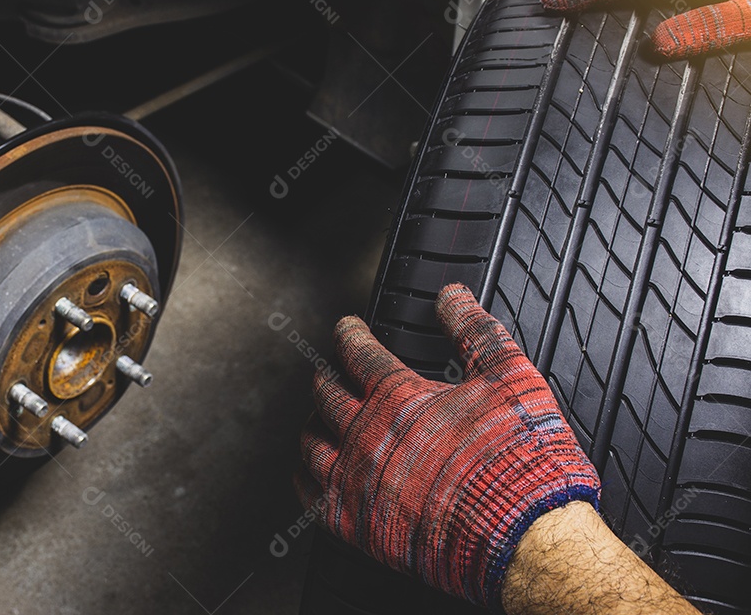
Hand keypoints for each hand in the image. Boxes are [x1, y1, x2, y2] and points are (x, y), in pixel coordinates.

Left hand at [296, 284, 599, 607]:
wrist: (528, 538)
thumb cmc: (523, 460)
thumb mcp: (510, 377)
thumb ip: (474, 330)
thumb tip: (451, 296)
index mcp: (399, 398)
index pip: (357, 353)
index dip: (349, 334)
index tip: (347, 328)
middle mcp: (368, 436)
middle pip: (326, 393)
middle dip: (326, 375)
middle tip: (330, 369)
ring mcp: (358, 482)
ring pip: (311, 443)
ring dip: (314, 424)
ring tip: (320, 417)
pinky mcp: (357, 527)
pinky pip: (310, 496)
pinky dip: (306, 477)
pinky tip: (312, 471)